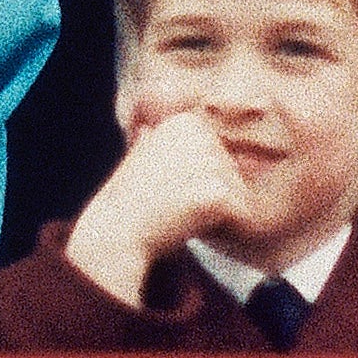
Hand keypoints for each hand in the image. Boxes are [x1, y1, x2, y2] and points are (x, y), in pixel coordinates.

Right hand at [64, 112, 256, 303]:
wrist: (115, 234)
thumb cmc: (131, 202)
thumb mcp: (144, 157)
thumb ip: (159, 141)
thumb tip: (150, 127)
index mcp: (186, 123)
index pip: (219, 156)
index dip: (196, 182)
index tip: (165, 188)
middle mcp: (201, 134)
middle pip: (232, 173)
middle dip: (210, 197)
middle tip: (172, 204)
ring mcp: (210, 161)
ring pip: (239, 194)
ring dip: (217, 213)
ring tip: (179, 213)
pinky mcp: (218, 192)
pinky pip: (242, 214)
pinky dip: (227, 228)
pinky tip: (193, 225)